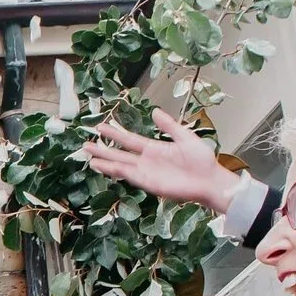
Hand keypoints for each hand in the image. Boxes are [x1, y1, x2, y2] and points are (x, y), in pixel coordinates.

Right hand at [81, 110, 240, 212]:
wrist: (210, 179)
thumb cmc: (202, 160)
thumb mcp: (185, 136)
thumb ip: (169, 125)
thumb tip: (155, 111)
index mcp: (154, 148)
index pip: (129, 140)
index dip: (114, 133)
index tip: (100, 127)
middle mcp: (146, 161)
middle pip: (119, 154)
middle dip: (103, 149)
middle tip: (85, 144)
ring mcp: (146, 173)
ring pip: (120, 166)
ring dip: (104, 162)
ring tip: (89, 157)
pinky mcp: (149, 184)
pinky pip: (129, 176)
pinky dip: (116, 171)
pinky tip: (104, 167)